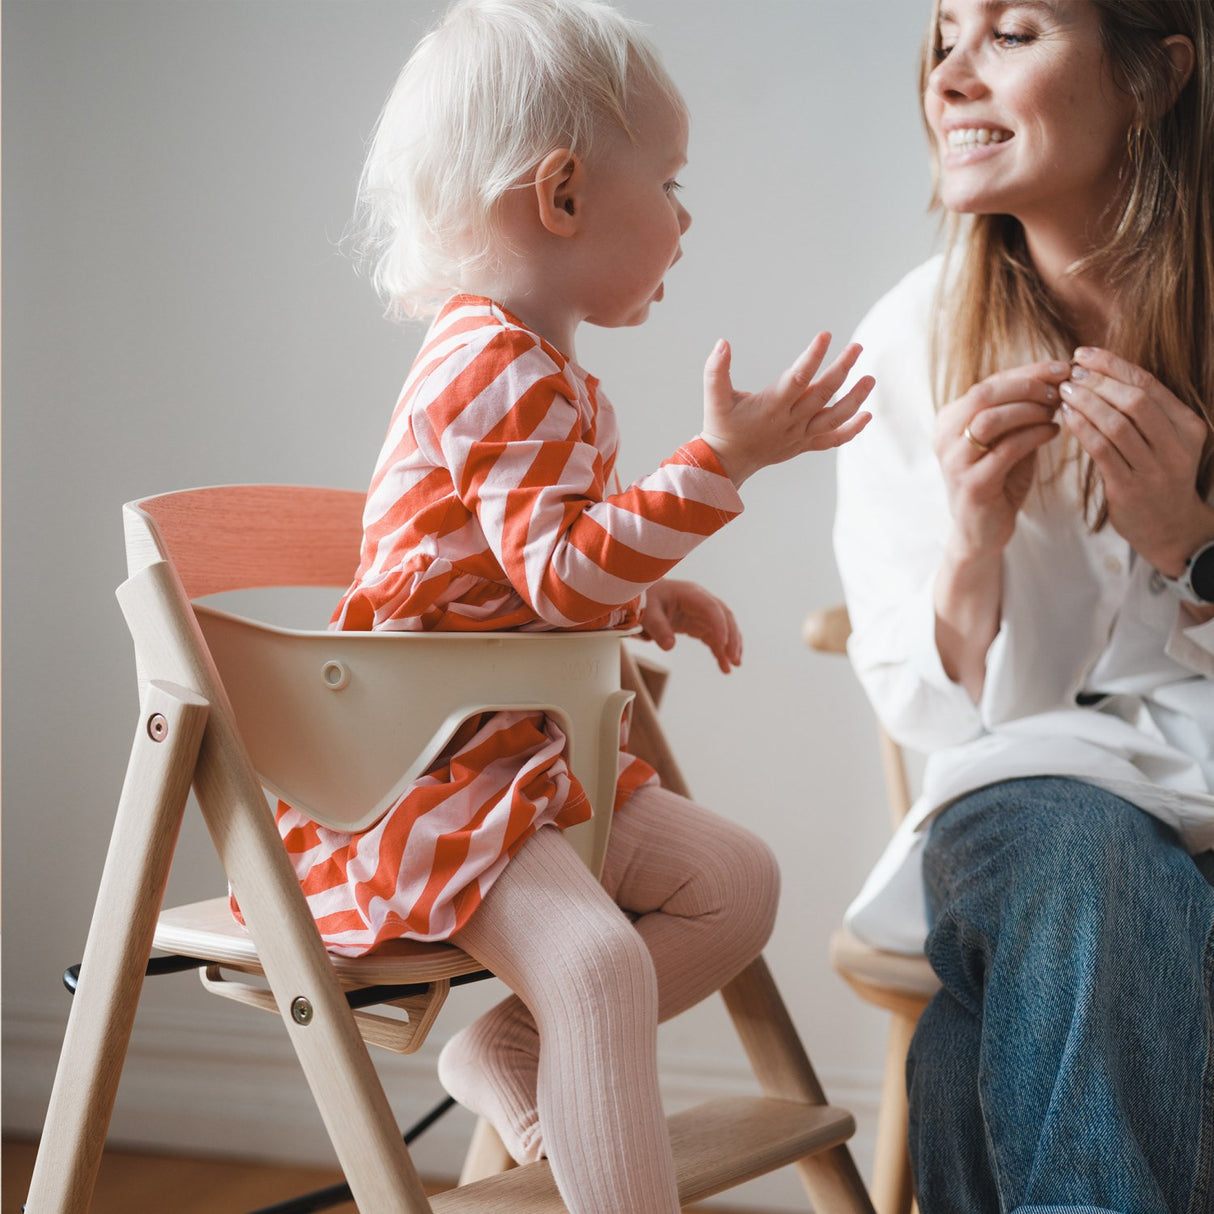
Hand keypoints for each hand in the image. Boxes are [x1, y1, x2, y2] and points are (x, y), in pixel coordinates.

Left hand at [640, 579, 741, 673]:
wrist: (643, 597)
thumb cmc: (645, 601)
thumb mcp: (648, 613)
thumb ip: (658, 628)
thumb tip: (669, 646)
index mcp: (690, 594)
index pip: (711, 608)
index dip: (719, 625)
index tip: (723, 644)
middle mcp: (701, 601)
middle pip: (724, 617)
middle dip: (732, 638)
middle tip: (734, 659)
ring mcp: (702, 613)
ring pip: (724, 628)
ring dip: (730, 646)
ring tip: (735, 665)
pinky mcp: (699, 624)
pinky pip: (714, 637)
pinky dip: (720, 651)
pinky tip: (724, 666)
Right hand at [699, 333, 872, 485]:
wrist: (726, 463)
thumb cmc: (721, 426)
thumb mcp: (714, 397)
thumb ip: (716, 370)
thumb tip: (722, 343)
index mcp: (771, 405)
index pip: (798, 378)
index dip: (813, 356)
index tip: (826, 335)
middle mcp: (790, 420)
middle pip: (823, 393)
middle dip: (842, 369)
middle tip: (857, 347)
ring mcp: (799, 434)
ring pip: (834, 417)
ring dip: (854, 399)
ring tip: (869, 379)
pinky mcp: (803, 444)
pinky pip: (832, 439)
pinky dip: (851, 430)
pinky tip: (867, 416)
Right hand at [934, 361, 1068, 556]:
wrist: (982, 531)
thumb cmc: (998, 481)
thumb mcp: (1006, 440)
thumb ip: (1021, 414)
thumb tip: (1056, 381)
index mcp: (949, 420)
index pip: (989, 384)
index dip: (1027, 372)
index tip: (1061, 367)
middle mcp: (944, 437)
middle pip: (984, 394)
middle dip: (1027, 385)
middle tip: (1060, 387)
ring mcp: (954, 461)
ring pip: (991, 419)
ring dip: (1030, 410)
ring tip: (1056, 411)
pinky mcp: (972, 484)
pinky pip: (1006, 449)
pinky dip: (1034, 435)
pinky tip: (1053, 431)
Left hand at [1060, 346, 1213, 574]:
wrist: (1170, 528)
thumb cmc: (1159, 476)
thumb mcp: (1164, 440)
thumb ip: (1142, 411)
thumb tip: (1098, 371)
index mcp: (1187, 427)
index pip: (1149, 385)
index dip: (1113, 365)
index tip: (1084, 355)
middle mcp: (1176, 446)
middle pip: (1134, 401)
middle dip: (1097, 382)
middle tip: (1069, 374)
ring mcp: (1155, 469)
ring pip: (1116, 424)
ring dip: (1085, 403)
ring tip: (1063, 392)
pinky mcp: (1130, 489)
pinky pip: (1101, 451)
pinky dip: (1081, 429)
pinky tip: (1066, 417)